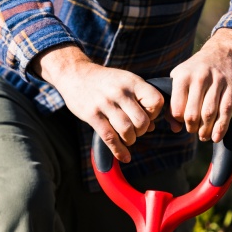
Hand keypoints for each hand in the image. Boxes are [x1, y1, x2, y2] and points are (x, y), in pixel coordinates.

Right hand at [32, 45, 162, 162]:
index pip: (155, 102)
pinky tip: (124, 157)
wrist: (75, 74)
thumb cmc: (105, 81)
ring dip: (130, 140)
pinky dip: (119, 150)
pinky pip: (109, 137)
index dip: (154, 114)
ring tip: (128, 138)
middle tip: (136, 130)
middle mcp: (120, 92)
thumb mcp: (125, 81)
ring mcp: (105, 103)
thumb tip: (151, 127)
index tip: (147, 116)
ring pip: (127, 130)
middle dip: (142, 130)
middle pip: (141, 121)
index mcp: (132, 82)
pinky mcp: (92, 115)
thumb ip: (139, 100)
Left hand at [169, 28, 231, 142]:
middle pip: (193, 113)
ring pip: (209, 114)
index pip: (177, 108)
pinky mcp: (231, 87)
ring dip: (205, 130)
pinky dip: (221, 127)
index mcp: (182, 77)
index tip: (181, 123)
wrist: (221, 52)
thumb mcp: (179, 80)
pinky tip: (216, 137)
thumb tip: (175, 129)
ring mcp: (217, 82)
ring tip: (203, 136)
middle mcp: (199, 78)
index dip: (178, 120)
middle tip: (192, 130)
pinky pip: (226, 111)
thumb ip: (173, 104)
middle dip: (191, 127)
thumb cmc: (194, 71)